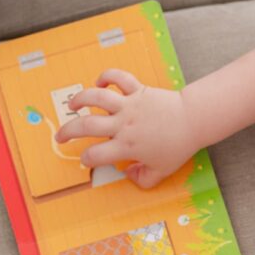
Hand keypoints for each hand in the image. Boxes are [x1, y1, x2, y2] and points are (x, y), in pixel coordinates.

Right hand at [54, 69, 199, 188]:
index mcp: (126, 146)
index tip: (87, 160)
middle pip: (85, 126)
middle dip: (67, 132)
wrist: (193, 120)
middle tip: (60, 136)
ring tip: (72, 105)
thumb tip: (129, 175)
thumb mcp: (161, 171)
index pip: (96, 155)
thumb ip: (143, 179)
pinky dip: (107, 76)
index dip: (87, 160)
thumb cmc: (178, 146)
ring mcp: (129, 105)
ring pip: (96, 97)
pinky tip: (100, 82)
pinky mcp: (137, 90)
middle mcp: (123, 125)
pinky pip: (118, 78)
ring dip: (80, 99)